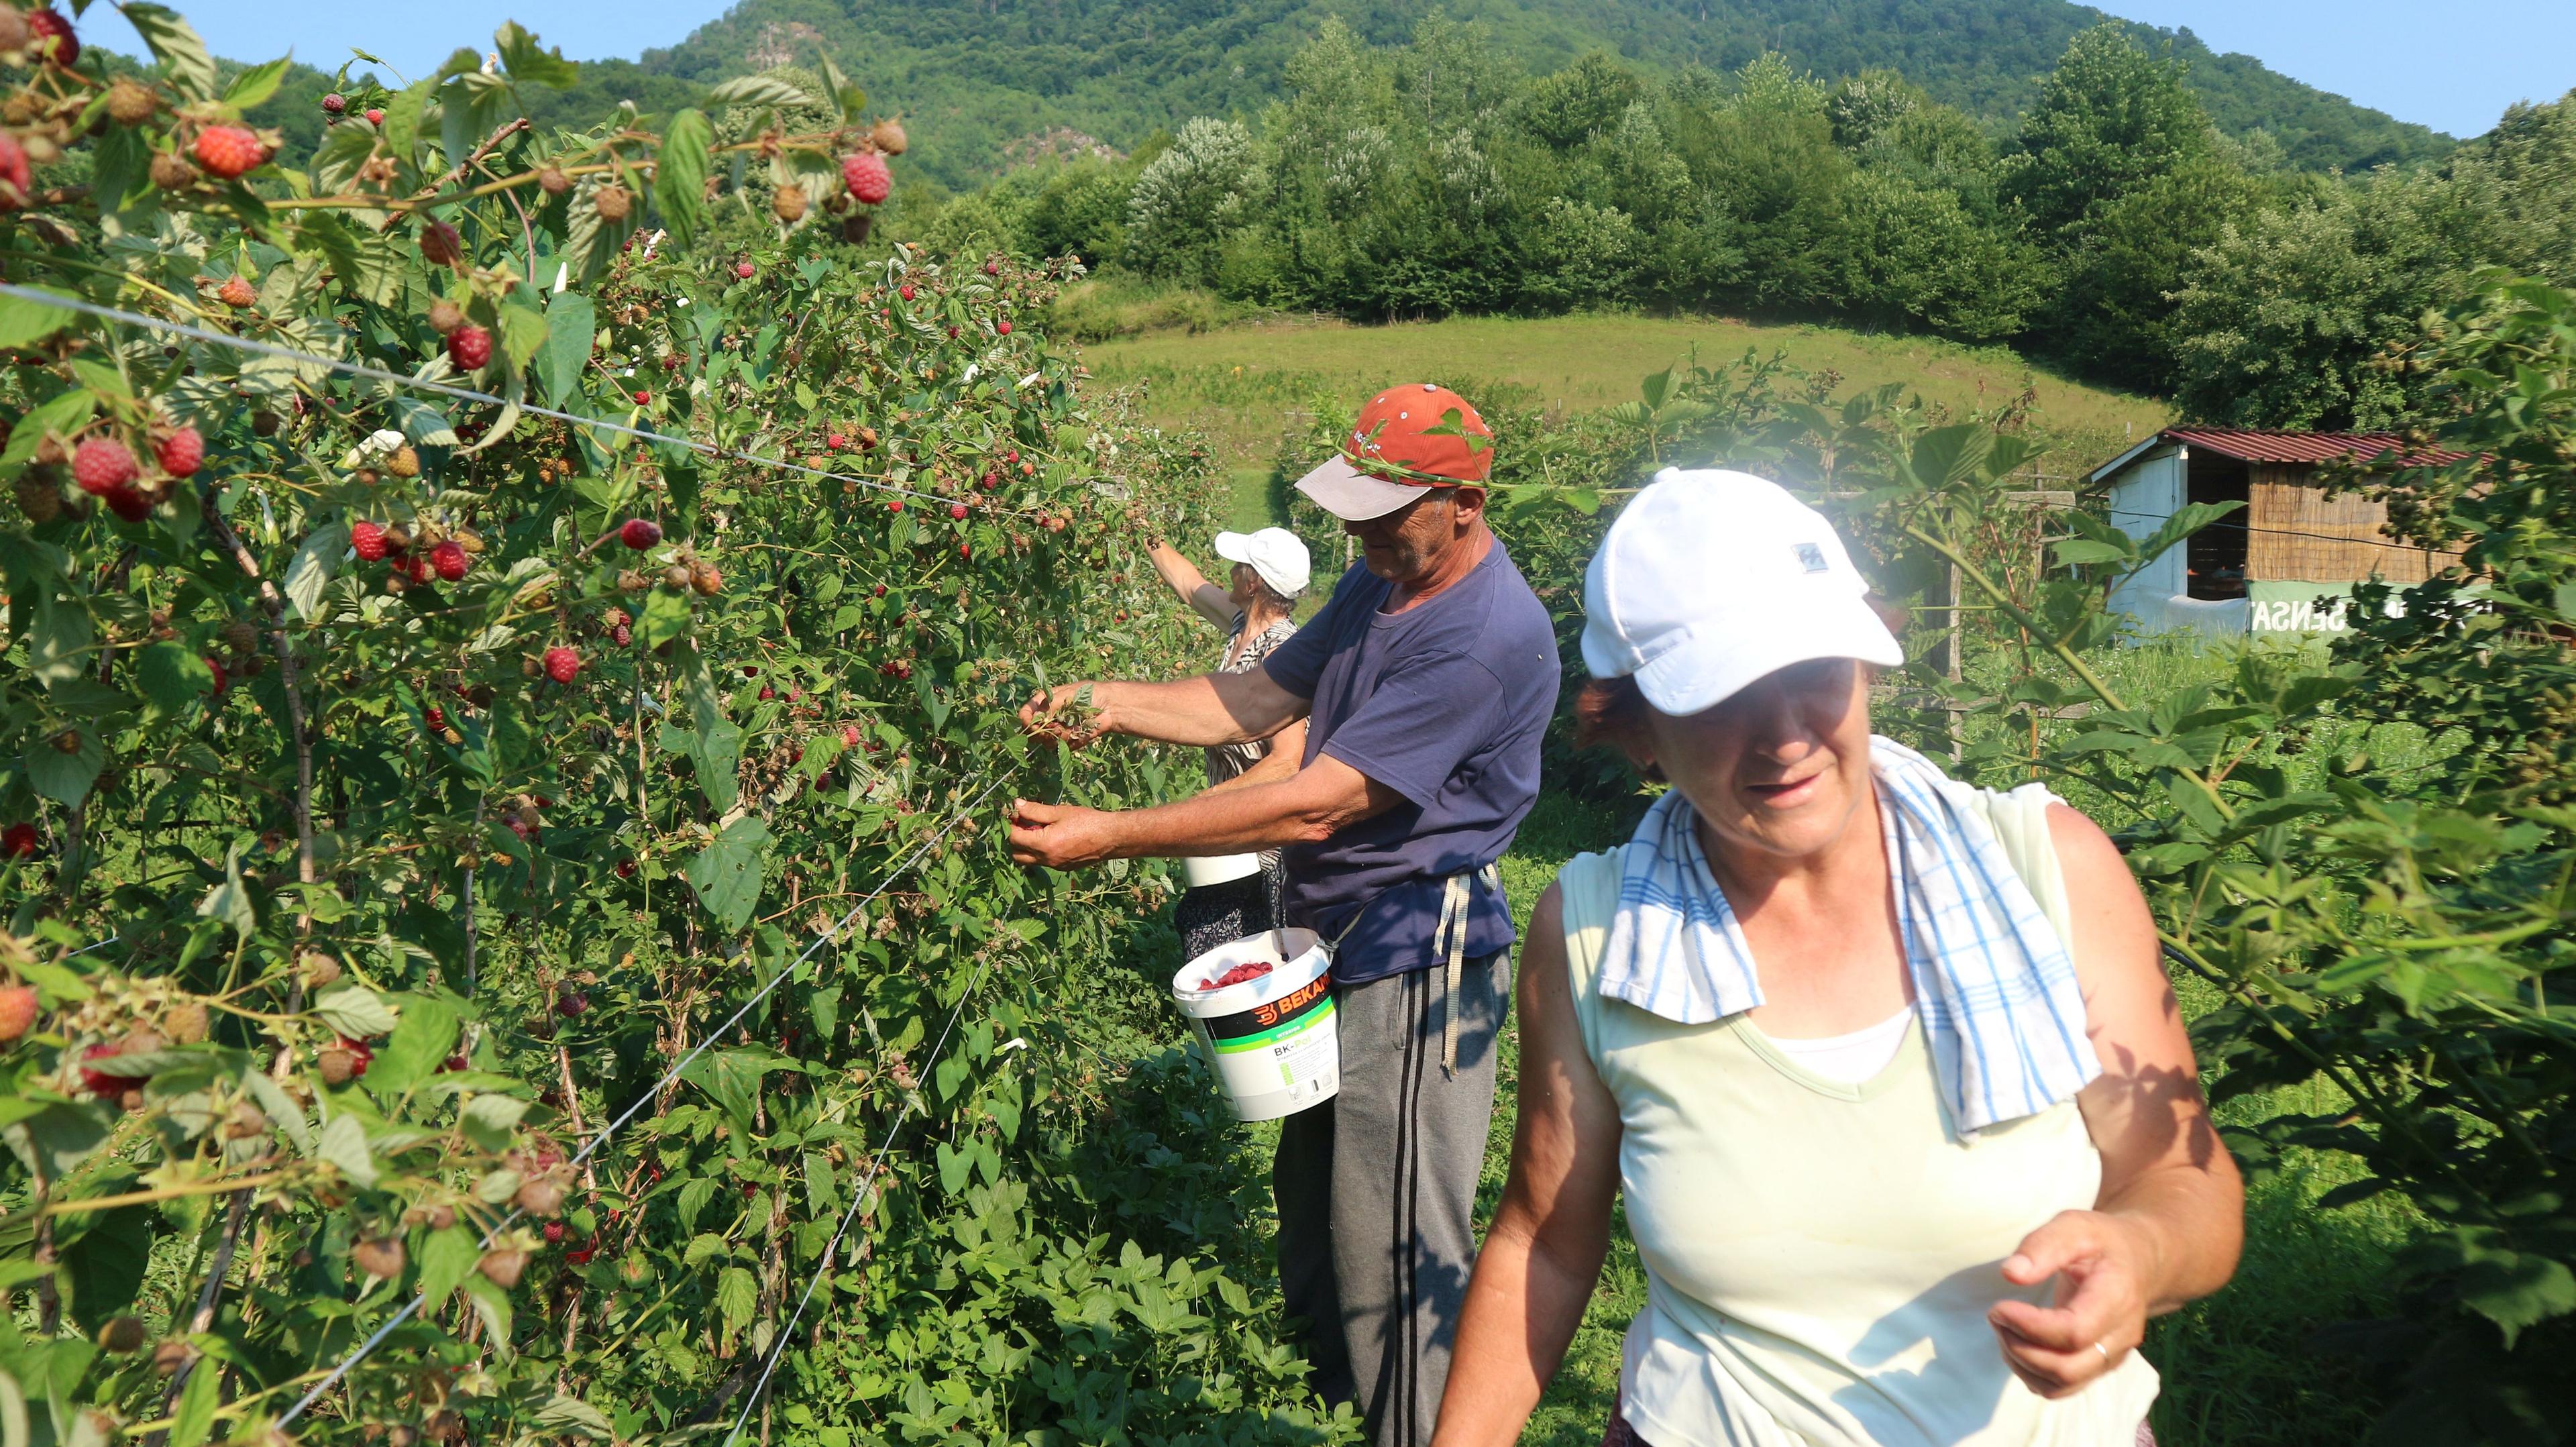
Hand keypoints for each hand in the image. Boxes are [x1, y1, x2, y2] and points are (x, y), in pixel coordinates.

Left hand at [1006, 798, 1120, 868]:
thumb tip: (1015, 805)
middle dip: (1015, 839)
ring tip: (1037, 830)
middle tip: (1023, 824)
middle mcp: (1047, 859)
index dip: (1011, 825)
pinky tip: (1051, 838)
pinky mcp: (1063, 868)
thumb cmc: (1087, 821)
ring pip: (1029, 860)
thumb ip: (1035, 810)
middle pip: (1017, 854)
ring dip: (1027, 847)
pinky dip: (1040, 852)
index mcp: (1044, 844)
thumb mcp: (1059, 812)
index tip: (1015, 815)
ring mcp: (1055, 866)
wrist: (1111, 837)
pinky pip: (1043, 862)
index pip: (1014, 838)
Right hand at [1018, 684, 1103, 745]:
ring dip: (1057, 737)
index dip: (1025, 721)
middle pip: (1033, 732)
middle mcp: (1049, 716)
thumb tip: (1034, 720)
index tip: (1032, 726)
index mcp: (1044, 701)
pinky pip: (1062, 746)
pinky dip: (1069, 741)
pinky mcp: (1069, 739)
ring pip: (1047, 741)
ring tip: (1070, 728)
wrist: (1110, 706)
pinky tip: (1078, 732)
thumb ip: (1048, 707)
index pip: (1026, 713)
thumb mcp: (1066, 695)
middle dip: (1042, 732)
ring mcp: (1058, 729)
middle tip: (1056, 727)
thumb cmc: (1089, 694)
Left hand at [1987, 1210, 2155, 1398]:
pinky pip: (2061, 1388)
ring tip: (2003, 1326)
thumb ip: (2043, 1245)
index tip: (1999, 1307)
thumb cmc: (2102, 1242)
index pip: (2075, 1332)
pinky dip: (2030, 1372)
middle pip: (2067, 1369)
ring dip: (2021, 1363)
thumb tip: (2011, 1273)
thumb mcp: (2075, 1225)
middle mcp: (2120, 1336)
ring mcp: (2111, 1356)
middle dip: (2019, 1348)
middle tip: (1996, 1314)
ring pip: (2062, 1385)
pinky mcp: (2098, 1366)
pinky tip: (2017, 1341)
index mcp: (2117, 1298)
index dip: (2030, 1327)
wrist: (2138, 1261)